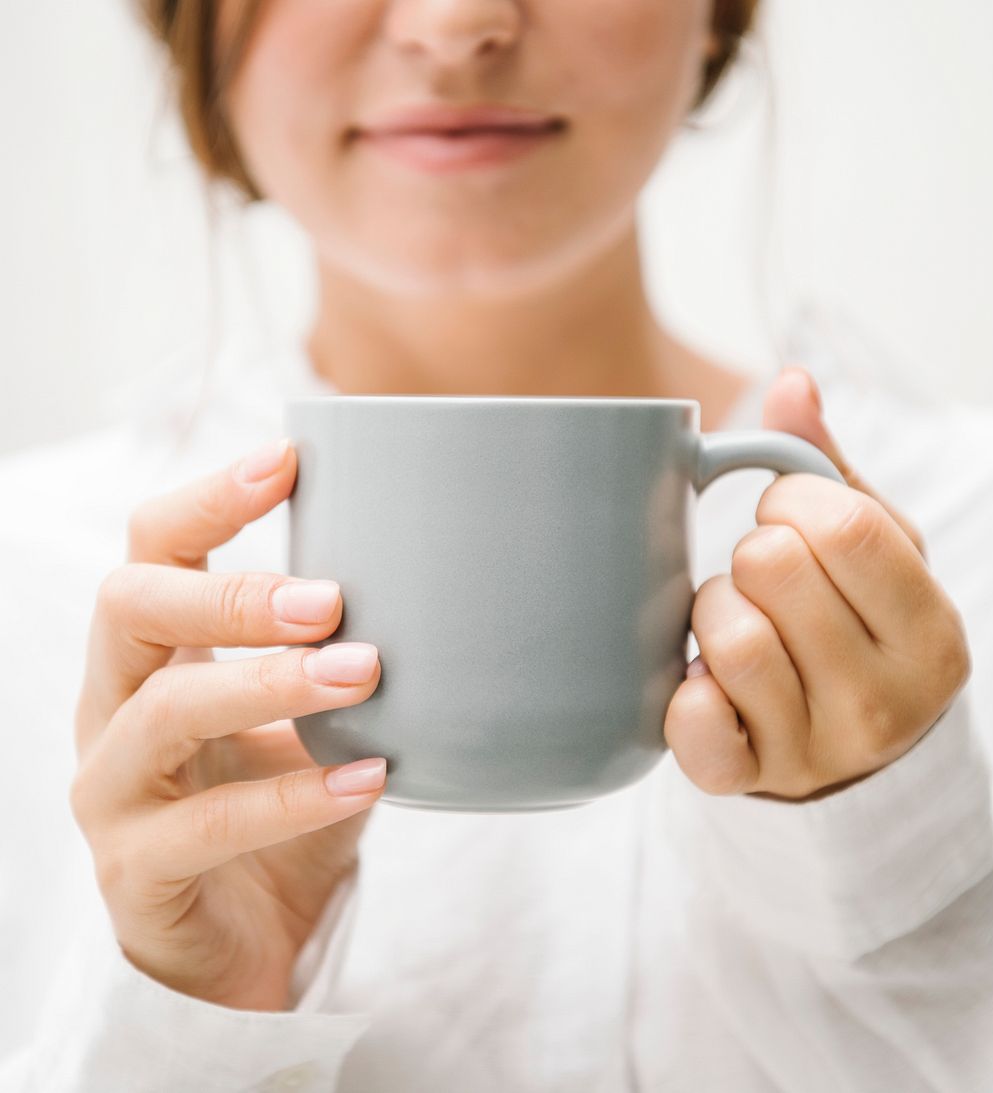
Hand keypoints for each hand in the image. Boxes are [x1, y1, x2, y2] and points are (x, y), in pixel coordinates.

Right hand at [70, 438, 384, 1010]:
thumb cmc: (283, 804)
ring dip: (272, 684)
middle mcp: (111, 709)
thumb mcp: (314, 716)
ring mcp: (112, 792)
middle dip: (231, 592)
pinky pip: (209, 825)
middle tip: (330, 597)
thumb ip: (342, 653)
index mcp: (151, 655)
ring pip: (166, 714)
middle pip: (130, 608)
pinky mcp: (136, 873)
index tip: (286, 460)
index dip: (207, 499)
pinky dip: (296, 795)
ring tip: (364, 672)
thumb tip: (443, 576)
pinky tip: (370, 777)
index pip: (150, 550)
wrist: (250, 939)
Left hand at [664, 369, 970, 800]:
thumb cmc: (856, 630)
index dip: (793, 505)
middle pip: (775, 569)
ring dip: (712, 613)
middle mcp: (884, 700)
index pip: (844, 527)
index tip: (790, 522)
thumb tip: (792, 382)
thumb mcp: (873, 551)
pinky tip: (701, 683)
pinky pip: (695, 726)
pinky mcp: (747, 780)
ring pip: (731, 638)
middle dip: (751, 554)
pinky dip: (685, 696)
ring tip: (733, 624)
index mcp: (928, 631)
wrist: (851, 756)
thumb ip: (829, 468)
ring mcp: (817, 749)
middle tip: (762, 579)